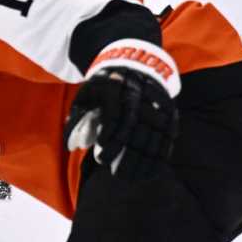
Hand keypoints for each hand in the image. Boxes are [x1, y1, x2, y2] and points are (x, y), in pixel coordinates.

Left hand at [64, 40, 179, 179]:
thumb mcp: (85, 95)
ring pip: (153, 134)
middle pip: (135, 127)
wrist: (132, 63)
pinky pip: (168, 135)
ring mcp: (156, 101)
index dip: (109, 139)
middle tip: (116, 175)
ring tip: (131, 177)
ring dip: (143, 160)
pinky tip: (150, 172)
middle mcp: (138, 92)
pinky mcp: (169, 110)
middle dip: (126, 154)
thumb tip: (71, 146)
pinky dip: (160, 156)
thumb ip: (77, 119)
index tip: (101, 158)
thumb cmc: (103, 86)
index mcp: (114, 86)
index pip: (114, 115)